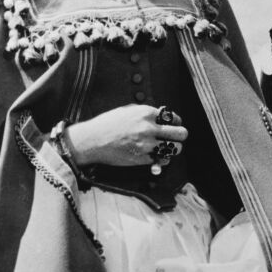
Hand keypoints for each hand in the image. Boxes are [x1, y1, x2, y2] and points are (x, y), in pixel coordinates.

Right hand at [64, 104, 188, 168]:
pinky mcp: (141, 159)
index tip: (172, 126)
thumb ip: (147, 113)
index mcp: (147, 113)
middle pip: (181, 134)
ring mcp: (146, 145)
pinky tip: (157, 156)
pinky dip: (162, 159)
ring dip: (173, 149)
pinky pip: (161, 160)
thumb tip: (163, 116)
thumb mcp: (129, 111)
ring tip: (168, 148)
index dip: (175, 123)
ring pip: (175, 149)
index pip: (174, 118)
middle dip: (180, 136)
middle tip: (176, 138)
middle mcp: (149, 128)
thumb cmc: (108, 124)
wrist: (91, 140)